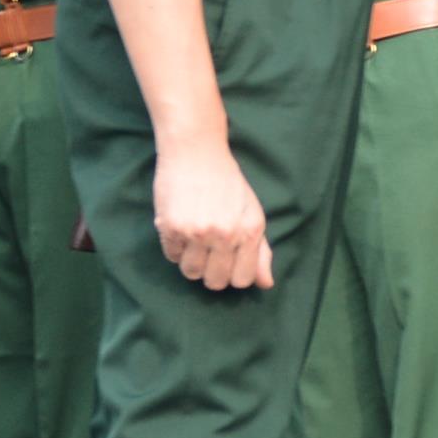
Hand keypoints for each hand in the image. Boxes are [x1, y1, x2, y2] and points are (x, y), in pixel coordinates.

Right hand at [152, 142, 275, 292]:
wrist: (196, 152)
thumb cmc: (228, 183)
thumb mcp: (252, 213)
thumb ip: (260, 251)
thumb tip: (266, 284)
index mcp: (250, 230)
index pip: (242, 279)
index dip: (233, 276)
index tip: (227, 264)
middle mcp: (225, 234)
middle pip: (215, 282)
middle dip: (211, 273)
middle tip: (208, 254)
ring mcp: (197, 232)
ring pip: (191, 273)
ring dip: (191, 262)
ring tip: (194, 242)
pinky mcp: (171, 228)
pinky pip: (171, 256)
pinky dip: (175, 248)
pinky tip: (181, 229)